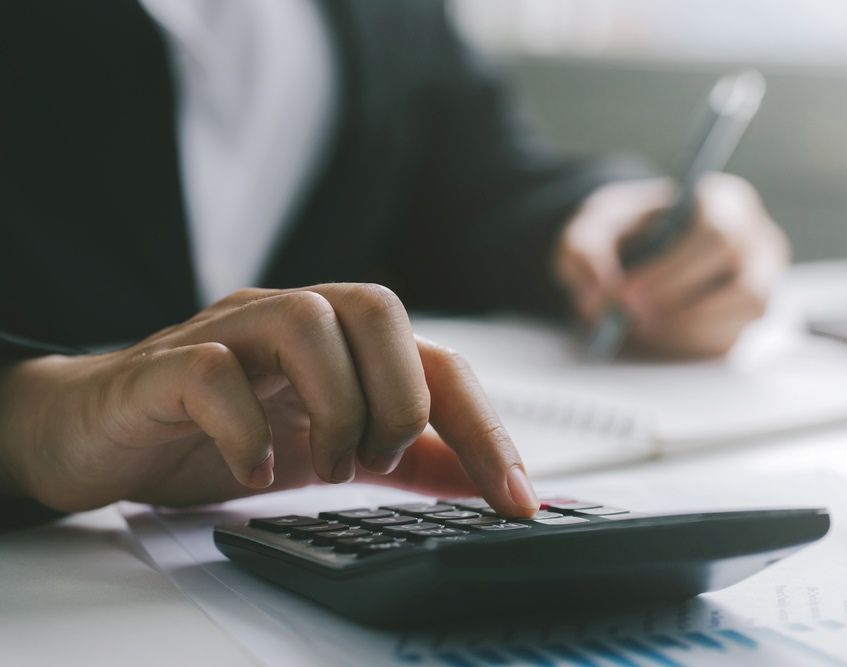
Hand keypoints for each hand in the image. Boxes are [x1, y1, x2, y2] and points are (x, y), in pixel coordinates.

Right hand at [0, 284, 538, 516]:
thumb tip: (483, 478)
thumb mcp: (331, 447)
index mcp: (341, 340)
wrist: (105, 431)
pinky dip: (248, 426)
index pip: (436, 361)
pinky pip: (213, 370)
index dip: (486, 428)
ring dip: (334, 407)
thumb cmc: (222, 430)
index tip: (517, 499)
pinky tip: (255, 468)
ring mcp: (228, 334)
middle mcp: (291, 321)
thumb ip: (408, 455)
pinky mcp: (166, 366)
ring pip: (305, 321)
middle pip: (378, 307)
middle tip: (378, 461)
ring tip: (324, 466)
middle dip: (400, 398)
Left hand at [554, 174, 789, 357]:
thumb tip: (601, 289)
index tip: (626, 293)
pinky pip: (730, 340)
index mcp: (723, 201)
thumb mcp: (592, 225)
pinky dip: (687, 343)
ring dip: (688, 328)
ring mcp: (759, 281)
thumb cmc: (622, 230)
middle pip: (741, 281)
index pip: (716, 233)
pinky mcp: (745, 318)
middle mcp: (755, 240)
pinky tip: (654, 334)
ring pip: (744, 314)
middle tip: (627, 318)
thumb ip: (585, 248)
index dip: (672, 271)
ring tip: (640, 325)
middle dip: (678, 305)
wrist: (633, 249)